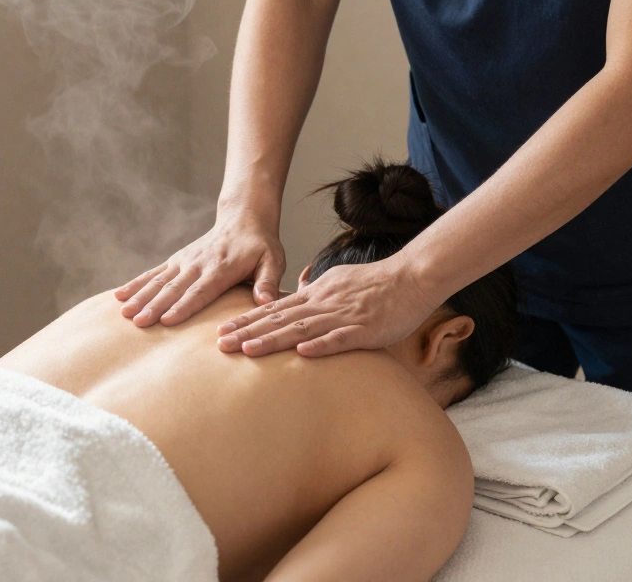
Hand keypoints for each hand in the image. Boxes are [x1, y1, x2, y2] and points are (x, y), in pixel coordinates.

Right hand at [115, 212, 285, 326]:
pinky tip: (119, 296)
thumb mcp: (273, 260)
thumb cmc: (260, 246)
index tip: (168, 320)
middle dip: (155, 305)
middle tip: (138, 321)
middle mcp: (198, 264)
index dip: (184, 305)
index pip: (201, 290)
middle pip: (174, 288)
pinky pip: (153, 273)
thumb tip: (265, 301)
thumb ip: (268, 281)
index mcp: (222, 268)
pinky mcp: (176, 260)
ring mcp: (184, 261)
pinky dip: (135, 284)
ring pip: (159, 281)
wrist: (243, 219)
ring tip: (124, 313)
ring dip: (140, 297)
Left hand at [216, 251, 440, 356]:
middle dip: (247, 331)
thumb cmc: (377, 284)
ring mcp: (343, 316)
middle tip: (219, 343)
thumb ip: (316, 292)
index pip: (274, 308)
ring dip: (273, 340)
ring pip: (301, 329)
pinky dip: (321, 345)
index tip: (221, 329)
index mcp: (316, 295)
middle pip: (278, 319)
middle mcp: (323, 304)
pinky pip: (340, 338)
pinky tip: (302, 354)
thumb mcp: (338, 282)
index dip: (246, 319)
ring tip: (247, 349)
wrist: (412, 277)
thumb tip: (298, 296)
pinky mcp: (364, 329)